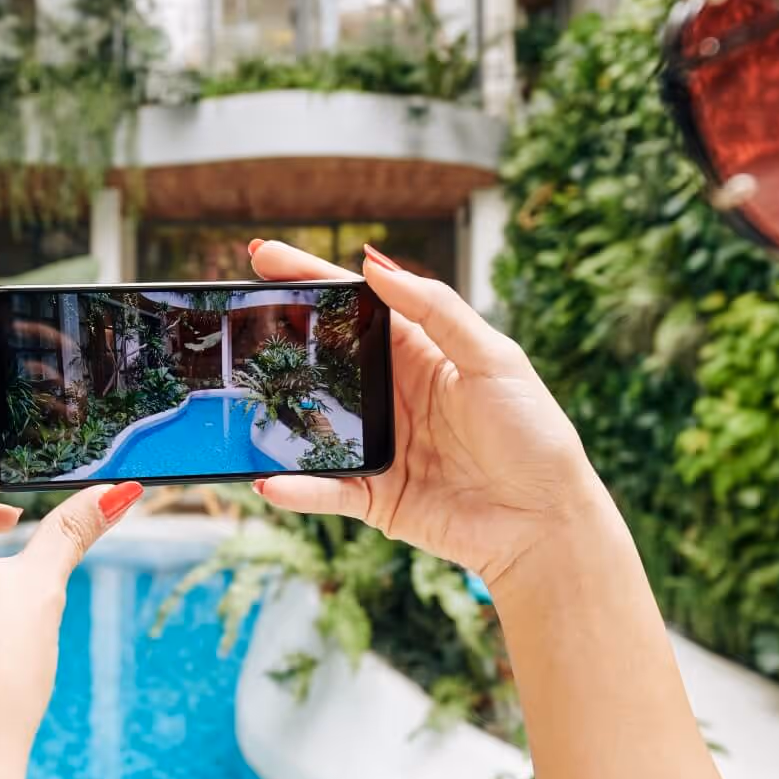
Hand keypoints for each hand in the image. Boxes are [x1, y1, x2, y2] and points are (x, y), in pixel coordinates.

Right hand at [249, 239, 601, 591]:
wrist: (547, 522)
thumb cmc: (534, 435)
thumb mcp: (494, 359)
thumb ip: (437, 310)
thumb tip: (376, 266)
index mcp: (422, 354)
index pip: (357, 308)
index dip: (311, 279)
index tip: (264, 255)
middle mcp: (393, 396)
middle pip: (323, 360)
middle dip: (277, 338)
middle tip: (231, 315)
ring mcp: (380, 446)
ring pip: (314, 424)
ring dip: (276, 412)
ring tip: (235, 393)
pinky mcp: (376, 497)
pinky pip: (326, 490)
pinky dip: (297, 488)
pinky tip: (270, 481)